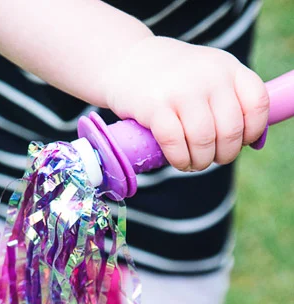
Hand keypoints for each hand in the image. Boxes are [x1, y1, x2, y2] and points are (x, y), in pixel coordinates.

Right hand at [104, 36, 268, 170]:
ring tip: (194, 164)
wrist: (127, 60)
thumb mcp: (208, 72)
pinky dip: (180, 159)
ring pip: (204, 140)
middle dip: (224, 154)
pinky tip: (179, 162)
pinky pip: (175, 142)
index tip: (240, 142)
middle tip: (213, 159)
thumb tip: (254, 142)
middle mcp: (209, 77)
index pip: (257, 104)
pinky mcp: (154, 107)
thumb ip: (230, 98)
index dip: (253, 130)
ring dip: (202, 161)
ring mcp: (182, 91)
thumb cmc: (171, 77)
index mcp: (227, 67)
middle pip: (230, 129)